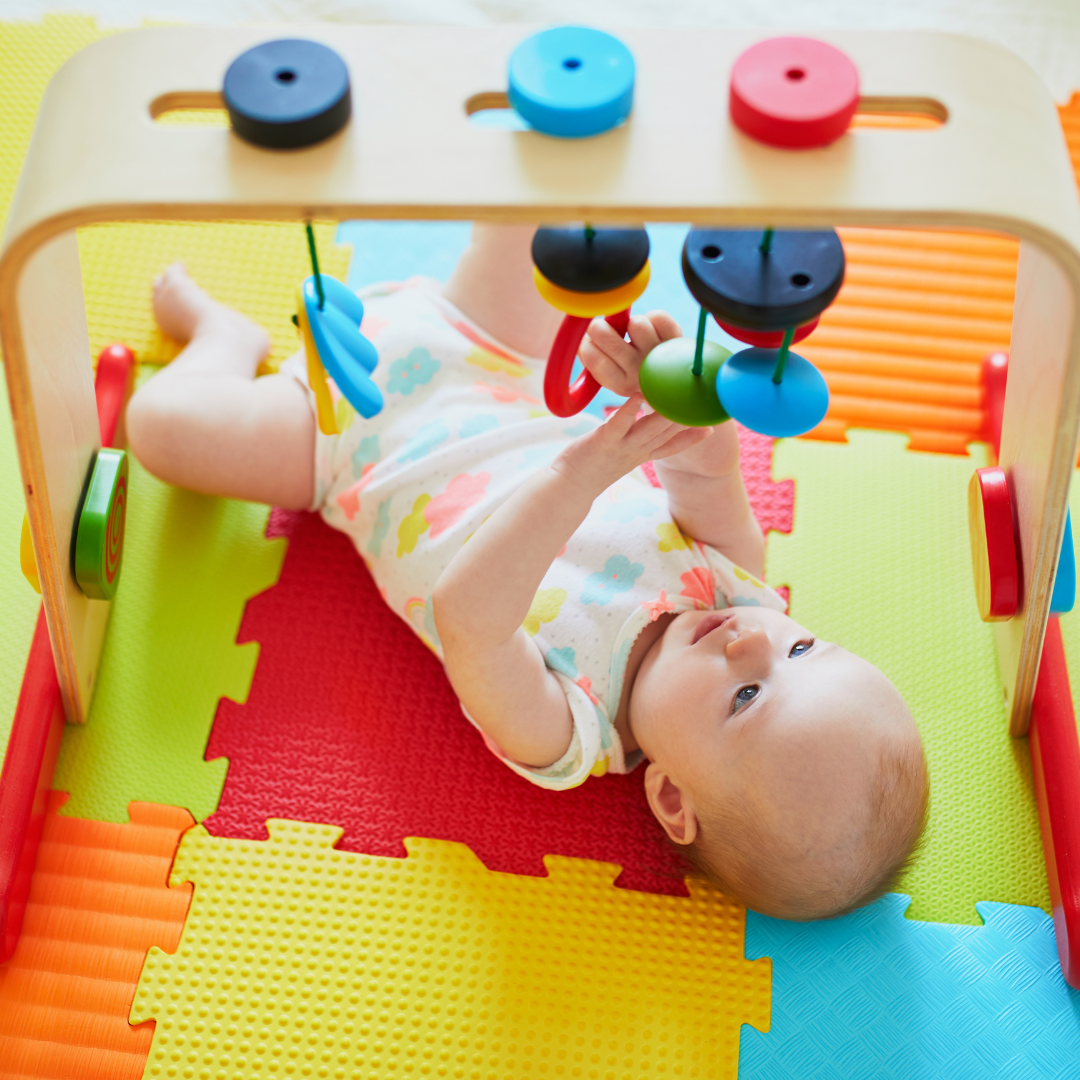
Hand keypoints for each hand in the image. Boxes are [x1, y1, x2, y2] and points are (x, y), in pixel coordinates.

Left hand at [552, 394, 711, 495]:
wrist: (569, 486)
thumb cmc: (592, 467)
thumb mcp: (621, 457)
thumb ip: (636, 441)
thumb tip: (645, 426)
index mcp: (641, 454)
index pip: (672, 446)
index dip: (692, 438)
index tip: (712, 427)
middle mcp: (636, 451)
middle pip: (666, 434)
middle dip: (686, 419)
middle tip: (704, 403)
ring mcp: (621, 447)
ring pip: (649, 429)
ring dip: (665, 414)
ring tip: (678, 397)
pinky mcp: (603, 441)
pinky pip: (619, 424)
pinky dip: (629, 410)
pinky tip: (638, 396)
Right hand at [579, 310, 681, 395]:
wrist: (676, 381)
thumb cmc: (634, 371)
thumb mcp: (611, 374)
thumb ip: (592, 357)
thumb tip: (580, 334)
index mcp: (619, 384)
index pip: (591, 356)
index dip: (586, 343)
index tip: (590, 342)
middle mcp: (638, 372)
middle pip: (605, 335)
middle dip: (600, 327)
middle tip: (605, 330)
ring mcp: (658, 356)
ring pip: (635, 323)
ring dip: (632, 323)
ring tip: (636, 334)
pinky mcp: (675, 341)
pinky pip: (657, 316)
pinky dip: (653, 318)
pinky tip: (653, 330)